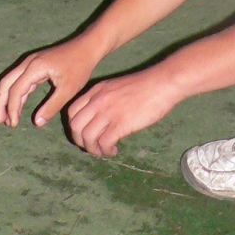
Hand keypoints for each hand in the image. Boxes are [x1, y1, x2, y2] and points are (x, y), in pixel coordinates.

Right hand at [0, 36, 102, 128]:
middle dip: (1, 103)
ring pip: (11, 81)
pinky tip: (18, 108)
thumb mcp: (68, 89)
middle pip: (6, 83)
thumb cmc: (80, 66)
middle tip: (0, 121)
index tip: (14, 124)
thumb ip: (52, 106)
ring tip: (7, 119)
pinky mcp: (36, 65)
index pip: (16, 90)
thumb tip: (36, 123)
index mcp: (35, 67)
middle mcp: (29, 63)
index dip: (12, 109)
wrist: (88, 47)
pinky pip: (21, 81)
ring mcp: (31, 63)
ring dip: (7, 99)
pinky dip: (17, 95)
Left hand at [66, 65, 181, 157]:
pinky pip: (103, 143)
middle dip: (80, 141)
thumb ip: (105, 100)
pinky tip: (114, 150)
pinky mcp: (120, 124)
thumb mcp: (118, 87)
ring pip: (87, 137)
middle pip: (75, 126)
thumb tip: (101, 121)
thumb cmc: (146, 85)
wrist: (163, 83)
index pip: (72, 111)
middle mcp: (98, 101)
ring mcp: (108, 112)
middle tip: (92, 147)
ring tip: (103, 151)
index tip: (84, 135)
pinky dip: (106, 151)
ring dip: (93, 149)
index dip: (75, 127)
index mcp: (97, 91)